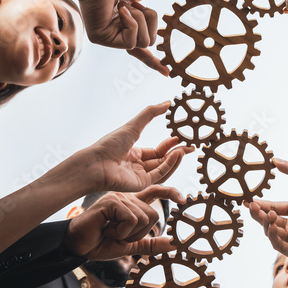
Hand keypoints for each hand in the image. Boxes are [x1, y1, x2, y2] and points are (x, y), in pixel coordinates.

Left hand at [59, 103, 193, 195]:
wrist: (96, 163)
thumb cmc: (109, 144)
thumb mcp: (134, 125)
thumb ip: (151, 113)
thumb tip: (168, 102)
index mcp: (134, 153)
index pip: (157, 151)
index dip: (170, 145)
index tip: (181, 138)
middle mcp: (138, 166)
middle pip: (163, 160)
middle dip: (177, 153)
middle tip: (191, 146)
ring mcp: (140, 176)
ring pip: (163, 168)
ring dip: (175, 159)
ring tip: (184, 149)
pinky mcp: (141, 185)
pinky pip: (159, 175)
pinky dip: (169, 165)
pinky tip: (176, 154)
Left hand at [64, 0, 200, 70]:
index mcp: (128, 22)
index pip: (142, 47)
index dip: (154, 60)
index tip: (166, 73)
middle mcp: (117, 32)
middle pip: (150, 41)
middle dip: (150, 20)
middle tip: (134, 3)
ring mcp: (108, 36)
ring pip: (142, 42)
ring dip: (140, 19)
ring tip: (125, 4)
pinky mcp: (100, 38)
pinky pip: (130, 42)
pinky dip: (131, 23)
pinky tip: (120, 9)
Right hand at [64, 185, 183, 258]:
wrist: (79, 246)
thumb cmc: (101, 243)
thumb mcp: (131, 246)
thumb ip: (151, 244)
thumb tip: (174, 245)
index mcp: (133, 204)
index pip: (157, 191)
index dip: (171, 192)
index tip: (184, 200)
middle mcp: (128, 197)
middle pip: (154, 214)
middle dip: (140, 233)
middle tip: (120, 236)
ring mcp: (119, 197)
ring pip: (144, 218)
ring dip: (129, 234)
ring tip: (111, 232)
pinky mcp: (112, 202)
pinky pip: (131, 219)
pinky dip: (122, 232)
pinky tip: (107, 230)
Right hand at [247, 159, 287, 261]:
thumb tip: (275, 160)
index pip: (274, 206)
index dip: (261, 204)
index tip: (249, 200)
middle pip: (269, 220)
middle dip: (259, 214)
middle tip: (251, 206)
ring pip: (272, 232)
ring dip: (266, 223)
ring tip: (268, 214)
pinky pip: (278, 245)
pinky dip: (273, 236)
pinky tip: (272, 225)